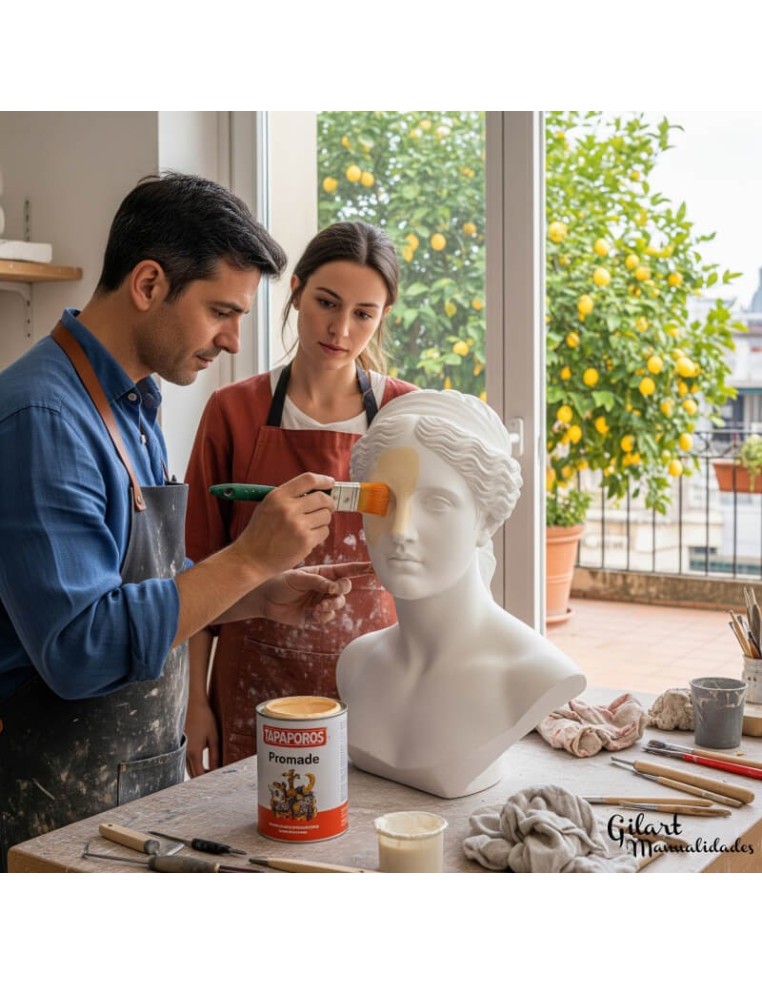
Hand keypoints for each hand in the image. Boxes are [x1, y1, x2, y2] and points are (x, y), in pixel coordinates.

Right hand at [184, 698, 219, 777]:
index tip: (217, 777)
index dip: (208, 779)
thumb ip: (215, 755)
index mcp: (194, 752)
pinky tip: (200, 760)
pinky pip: (184, 759)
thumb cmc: (205, 719)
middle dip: (202, 777)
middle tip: (214, 774)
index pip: (199, 774)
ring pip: (187, 767)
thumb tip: (217, 769)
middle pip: (192, 773)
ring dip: (197, 770)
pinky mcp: (179, 744)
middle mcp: (184, 753)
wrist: (192, 704)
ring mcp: (180, 748)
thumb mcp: (214, 737)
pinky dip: (192, 763)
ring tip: (208, 768)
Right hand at [234, 473, 336, 578]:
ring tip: (311, 525)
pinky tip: (308, 536)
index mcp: (278, 496)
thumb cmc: (259, 532)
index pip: (308, 479)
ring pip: (326, 516)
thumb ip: (289, 496)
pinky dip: (320, 533)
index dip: (323, 480)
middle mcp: (288, 509)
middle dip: (329, 502)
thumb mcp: (267, 506)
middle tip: (327, 507)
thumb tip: (316, 490)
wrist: (251, 558)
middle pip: (322, 498)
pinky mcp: (305, 542)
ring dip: (323, 519)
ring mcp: (298, 526)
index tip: (330, 483)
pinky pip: (324, 532)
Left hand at [256, 562, 373, 625]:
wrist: (265, 599)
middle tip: (331, 592)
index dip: (361, 569)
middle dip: (341, 591)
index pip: (346, 570)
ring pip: (339, 604)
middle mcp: (325, 586)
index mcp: (323, 573)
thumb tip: (335, 588)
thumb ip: (318, 581)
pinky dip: (325, 616)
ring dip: (332, 605)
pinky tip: (314, 613)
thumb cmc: (280, 582)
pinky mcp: (315, 615)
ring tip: (319, 606)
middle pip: (346, 588)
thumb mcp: (299, 578)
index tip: (375, 568)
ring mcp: (321, 601)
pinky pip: (329, 617)